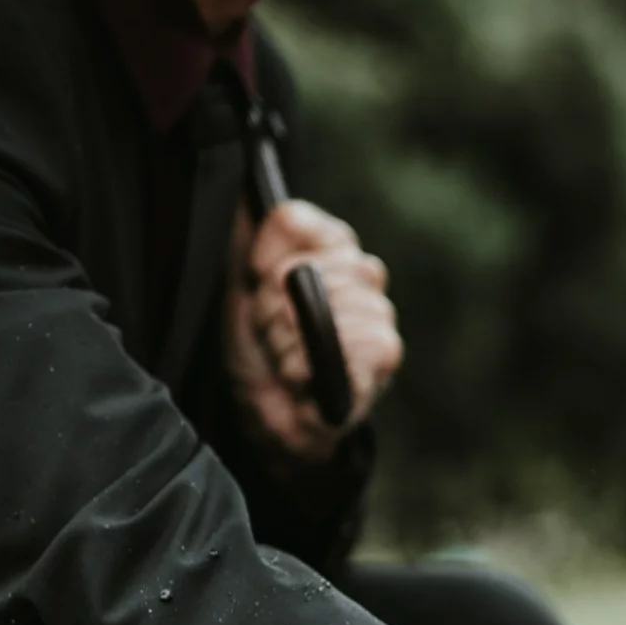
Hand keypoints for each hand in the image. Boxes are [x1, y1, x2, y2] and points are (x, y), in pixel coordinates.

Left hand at [226, 200, 402, 465]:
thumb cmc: (259, 352)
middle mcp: (363, 275)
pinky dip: (307, 365)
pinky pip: (345, 342)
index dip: (261, 257)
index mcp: (330, 247)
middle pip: (301, 268)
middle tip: (269, 335)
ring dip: (285, 342)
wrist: (270, 421)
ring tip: (284, 361)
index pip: (293, 221)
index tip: (253, 284)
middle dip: (269, 309)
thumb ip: (254, 237)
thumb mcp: (242, 286)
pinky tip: (301, 379)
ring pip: (321, 305)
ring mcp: (378, 314)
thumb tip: (262, 203)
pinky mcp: (383, 355)